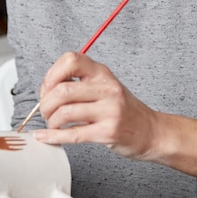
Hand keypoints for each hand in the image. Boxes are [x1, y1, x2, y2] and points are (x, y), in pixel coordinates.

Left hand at [33, 51, 158, 159]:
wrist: (150, 131)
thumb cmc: (123, 109)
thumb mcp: (104, 87)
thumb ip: (79, 83)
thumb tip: (46, 89)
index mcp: (102, 73)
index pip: (71, 60)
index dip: (52, 74)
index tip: (47, 88)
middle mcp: (107, 88)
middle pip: (62, 90)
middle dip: (45, 104)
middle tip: (45, 111)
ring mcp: (109, 110)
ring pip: (65, 112)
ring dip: (51, 121)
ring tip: (53, 124)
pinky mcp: (108, 132)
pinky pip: (73, 134)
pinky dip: (53, 137)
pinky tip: (46, 137)